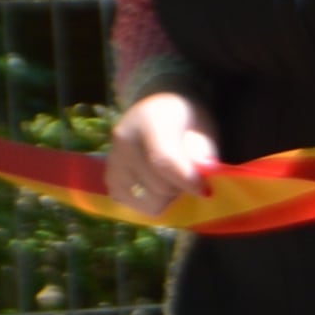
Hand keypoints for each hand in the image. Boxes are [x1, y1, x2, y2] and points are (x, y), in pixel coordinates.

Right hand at [105, 90, 218, 219]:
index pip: (164, 160)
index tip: (206, 191)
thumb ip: (204, 150)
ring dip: (165, 198)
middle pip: (158, 187)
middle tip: (188, 174)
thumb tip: (204, 176)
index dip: (187, 180)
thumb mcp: (204, 127)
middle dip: (180, 188)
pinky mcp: (108, 179)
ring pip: (146, 202)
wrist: (159, 109)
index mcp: (150, 120)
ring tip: (171, 178)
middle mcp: (124, 141)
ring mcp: (112, 161)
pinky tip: (154, 184)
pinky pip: (133, 206)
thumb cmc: (187, 120)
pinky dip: (148, 201)